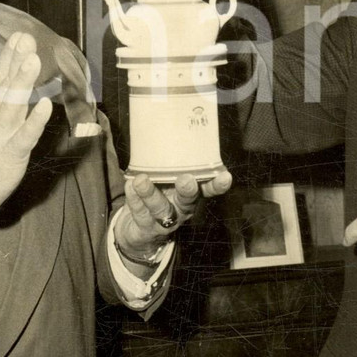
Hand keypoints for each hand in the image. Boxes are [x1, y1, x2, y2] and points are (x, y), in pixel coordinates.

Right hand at [0, 33, 53, 220]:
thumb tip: (12, 84)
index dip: (8, 58)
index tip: (18, 36)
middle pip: (4, 87)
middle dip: (15, 61)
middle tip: (25, 38)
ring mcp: (0, 136)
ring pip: (12, 105)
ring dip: (22, 83)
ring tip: (33, 61)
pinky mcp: (10, 154)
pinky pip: (23, 136)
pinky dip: (33, 121)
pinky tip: (43, 106)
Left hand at [114, 170, 232, 257]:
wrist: (139, 231)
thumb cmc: (156, 195)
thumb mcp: (165, 179)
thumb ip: (167, 161)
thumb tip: (162, 125)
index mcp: (189, 194)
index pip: (208, 189)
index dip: (217, 184)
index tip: (226, 176)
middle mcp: (180, 208)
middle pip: (187, 201)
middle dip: (187, 191)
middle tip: (186, 180)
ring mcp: (163, 221)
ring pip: (160, 209)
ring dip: (151, 194)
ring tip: (141, 180)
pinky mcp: (144, 228)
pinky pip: (139, 213)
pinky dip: (134, 199)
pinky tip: (130, 187)